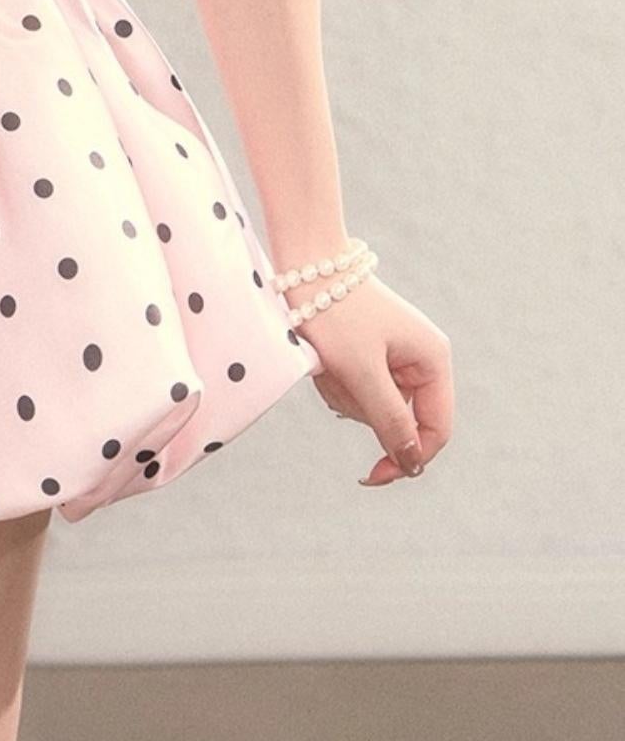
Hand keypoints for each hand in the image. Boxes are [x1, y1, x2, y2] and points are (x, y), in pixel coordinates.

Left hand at [299, 276, 453, 485]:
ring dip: (346, 395)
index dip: (408, 458)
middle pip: (400, 421)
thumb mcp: (362, 371)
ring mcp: (395, 357)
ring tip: (329, 362)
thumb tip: (411, 465)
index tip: (371, 475)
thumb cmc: (335, 313)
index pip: (435, 430)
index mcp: (433, 360)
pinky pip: (358, 391)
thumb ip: (390, 420)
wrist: (304, 265)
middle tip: (338, 379)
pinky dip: (338, 383)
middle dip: (364, 410)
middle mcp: (421, 360)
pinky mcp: (370, 355)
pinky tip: (324, 359)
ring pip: (375, 409)